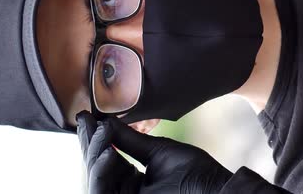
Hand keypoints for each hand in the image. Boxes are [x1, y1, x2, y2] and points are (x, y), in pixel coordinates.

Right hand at [77, 112, 232, 193]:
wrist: (217, 190)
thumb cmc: (196, 174)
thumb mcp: (158, 152)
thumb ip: (129, 141)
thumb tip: (105, 122)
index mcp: (132, 183)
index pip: (105, 161)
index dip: (94, 140)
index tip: (85, 117)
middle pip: (95, 172)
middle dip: (90, 145)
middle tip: (89, 121)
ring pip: (94, 183)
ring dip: (94, 157)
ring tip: (102, 133)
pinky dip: (101, 174)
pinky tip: (109, 153)